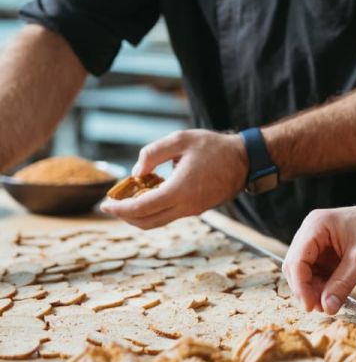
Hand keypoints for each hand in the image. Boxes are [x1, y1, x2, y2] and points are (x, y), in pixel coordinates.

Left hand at [100, 129, 247, 228]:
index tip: (104, 204)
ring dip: (138, 215)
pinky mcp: (196, 209)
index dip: (119, 208)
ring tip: (126, 199)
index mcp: (179, 190)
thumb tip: (136, 171)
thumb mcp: (181, 140)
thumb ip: (153, 153)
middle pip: (146, 222)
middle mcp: (185, 206)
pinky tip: (148, 194)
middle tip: (111, 205)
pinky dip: (152, 210)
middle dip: (124, 215)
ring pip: (156, 222)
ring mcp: (192, 210)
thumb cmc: (214, 147)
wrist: (245, 160)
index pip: (141, 208)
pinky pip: (168, 216)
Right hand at [282, 201, 355, 314]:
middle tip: (320, 307)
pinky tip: (333, 296)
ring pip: (306, 271)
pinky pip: (319, 272)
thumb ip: (341, 284)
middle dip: (306, 288)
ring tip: (328, 304)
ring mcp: (321, 241)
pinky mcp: (329, 251)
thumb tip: (326, 306)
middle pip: (296, 266)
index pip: (296, 259)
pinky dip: (323, 286)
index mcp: (317, 225)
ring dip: (314, 289)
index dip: (300, 285)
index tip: (310, 306)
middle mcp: (314, 231)